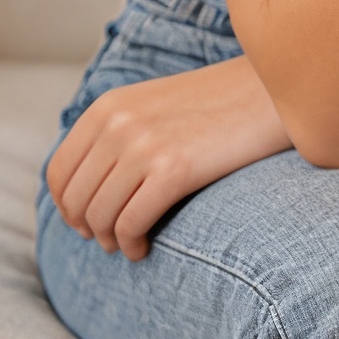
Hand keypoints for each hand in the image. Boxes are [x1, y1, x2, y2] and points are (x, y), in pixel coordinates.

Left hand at [46, 54, 289, 259]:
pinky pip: (131, 223)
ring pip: (100, 215)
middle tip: (108, 241)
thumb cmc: (224, 103)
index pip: (60, 171)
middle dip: (87, 228)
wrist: (277, 90)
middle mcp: (118, 124)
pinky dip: (132, 244)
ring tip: (129, 246)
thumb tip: (91, 184)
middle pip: (76, 198)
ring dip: (110, 240)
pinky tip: (144, 248)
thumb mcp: (157, 105)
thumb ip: (120, 132)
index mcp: (108, 106)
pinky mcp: (175, 170)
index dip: (66, 206)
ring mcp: (144, 146)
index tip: (84, 222)